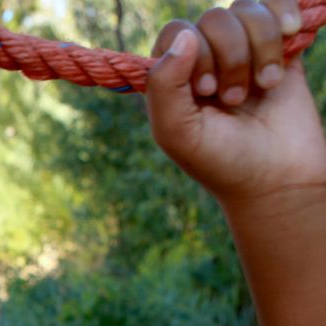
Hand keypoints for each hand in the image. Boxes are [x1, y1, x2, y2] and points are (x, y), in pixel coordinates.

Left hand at [146, 0, 325, 209]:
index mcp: (172, 76)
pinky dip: (282, 14)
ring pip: (246, 10)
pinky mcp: (280, 49)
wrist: (277, 180)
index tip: (207, 90)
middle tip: (234, 99)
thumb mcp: (176, 132)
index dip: (195, 53)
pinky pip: (275, 5)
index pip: (176, 32)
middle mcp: (204, 59)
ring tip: (263, 85)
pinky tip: (290, 36)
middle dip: (231, 57)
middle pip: (213, 20)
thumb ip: (164, 85)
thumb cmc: (219, 161)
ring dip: (260, 46)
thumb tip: (185, 35)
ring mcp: (243, 51)